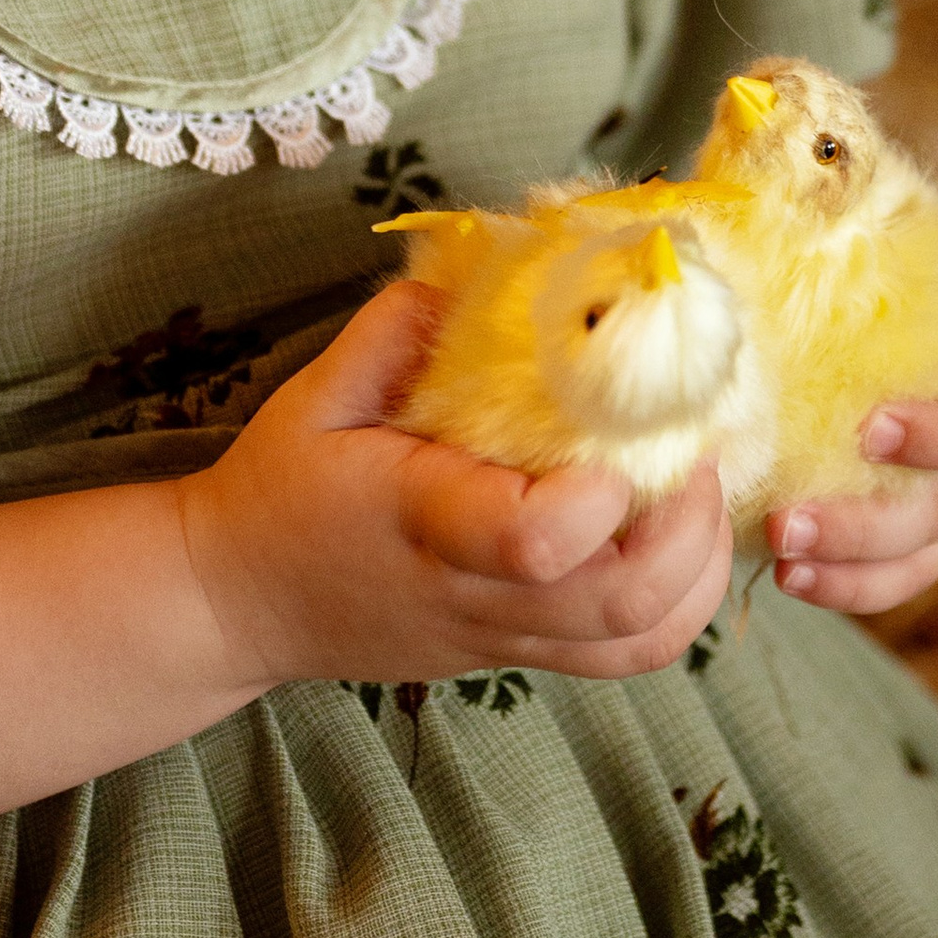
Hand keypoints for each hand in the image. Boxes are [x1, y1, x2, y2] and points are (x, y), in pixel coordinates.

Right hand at [179, 283, 731, 693]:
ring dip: (697, 573)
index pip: (534, 543)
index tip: (622, 438)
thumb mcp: (314, 395)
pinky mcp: (515, 656)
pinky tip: (673, 538)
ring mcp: (502, 639)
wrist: (236, 603)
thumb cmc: (277, 492)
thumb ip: (389, 333)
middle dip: (691, 532)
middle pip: (622, 608)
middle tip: (702, 451)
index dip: (599, 501)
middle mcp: (475, 595)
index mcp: (426, 525)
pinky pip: (622, 654)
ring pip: (638, 643)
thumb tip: (471, 281)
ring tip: (701, 494)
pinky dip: (675, 603)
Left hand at [767, 259, 937, 613]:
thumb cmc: (762, 296)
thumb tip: (708, 227)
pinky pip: (908, 573)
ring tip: (784, 530)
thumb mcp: (762, 250)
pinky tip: (791, 576)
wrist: (739, 379)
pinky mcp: (916, 539)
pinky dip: (854, 584)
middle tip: (863, 437)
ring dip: (872, 529)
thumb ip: (766, 231)